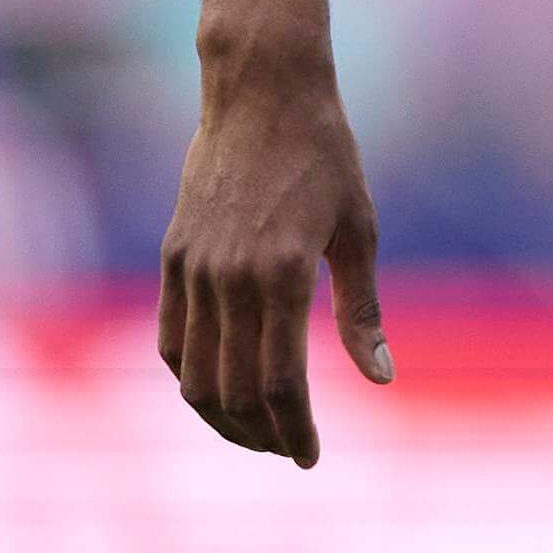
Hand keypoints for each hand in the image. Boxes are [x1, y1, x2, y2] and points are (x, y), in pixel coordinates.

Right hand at [156, 54, 389, 466]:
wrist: (262, 94)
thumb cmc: (325, 158)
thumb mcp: (359, 231)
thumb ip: (363, 312)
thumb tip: (382, 381)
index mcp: (284, 276)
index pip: (281, 384)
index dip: (295, 431)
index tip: (310, 457)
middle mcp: (231, 280)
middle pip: (233, 392)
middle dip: (262, 435)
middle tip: (288, 449)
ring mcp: (193, 270)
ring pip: (193, 376)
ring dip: (222, 417)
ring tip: (256, 430)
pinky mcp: (172, 257)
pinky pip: (171, 340)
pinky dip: (189, 377)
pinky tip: (218, 389)